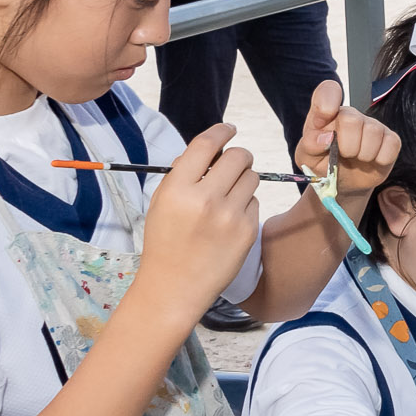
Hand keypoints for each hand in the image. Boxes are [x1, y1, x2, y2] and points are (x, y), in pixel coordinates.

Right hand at [139, 123, 260, 306]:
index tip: (229, 129)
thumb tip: (210, 150)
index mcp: (178, 188)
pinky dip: (245, 206)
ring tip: (228, 197)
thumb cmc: (165, 241)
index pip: (207, 144)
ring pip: (252, 178)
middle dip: (238, 157)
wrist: (174, 286)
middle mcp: (205, 199)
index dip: (222, 131)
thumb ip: (183, 173)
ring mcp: (229, 216)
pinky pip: (255, 202)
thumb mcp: (161, 202)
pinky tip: (230, 221)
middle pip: (239, 156)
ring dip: (243, 181)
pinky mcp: (247, 231)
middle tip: (232, 165)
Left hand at [296, 79, 398, 205]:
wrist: (343, 183)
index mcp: (327, 114)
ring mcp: (373, 126)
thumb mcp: (307, 157)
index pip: (328, 91)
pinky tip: (372, 161)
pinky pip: (391, 145)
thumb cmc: (324, 165)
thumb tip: (326, 138)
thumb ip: (310, 145)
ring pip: (373, 132)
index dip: (327, 101)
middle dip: (346, 145)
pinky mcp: (391, 139)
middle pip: (351, 119)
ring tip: (357, 159)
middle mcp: (351, 115)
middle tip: (343, 155)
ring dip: (363, 154)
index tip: (324, 118)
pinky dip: (380, 159)